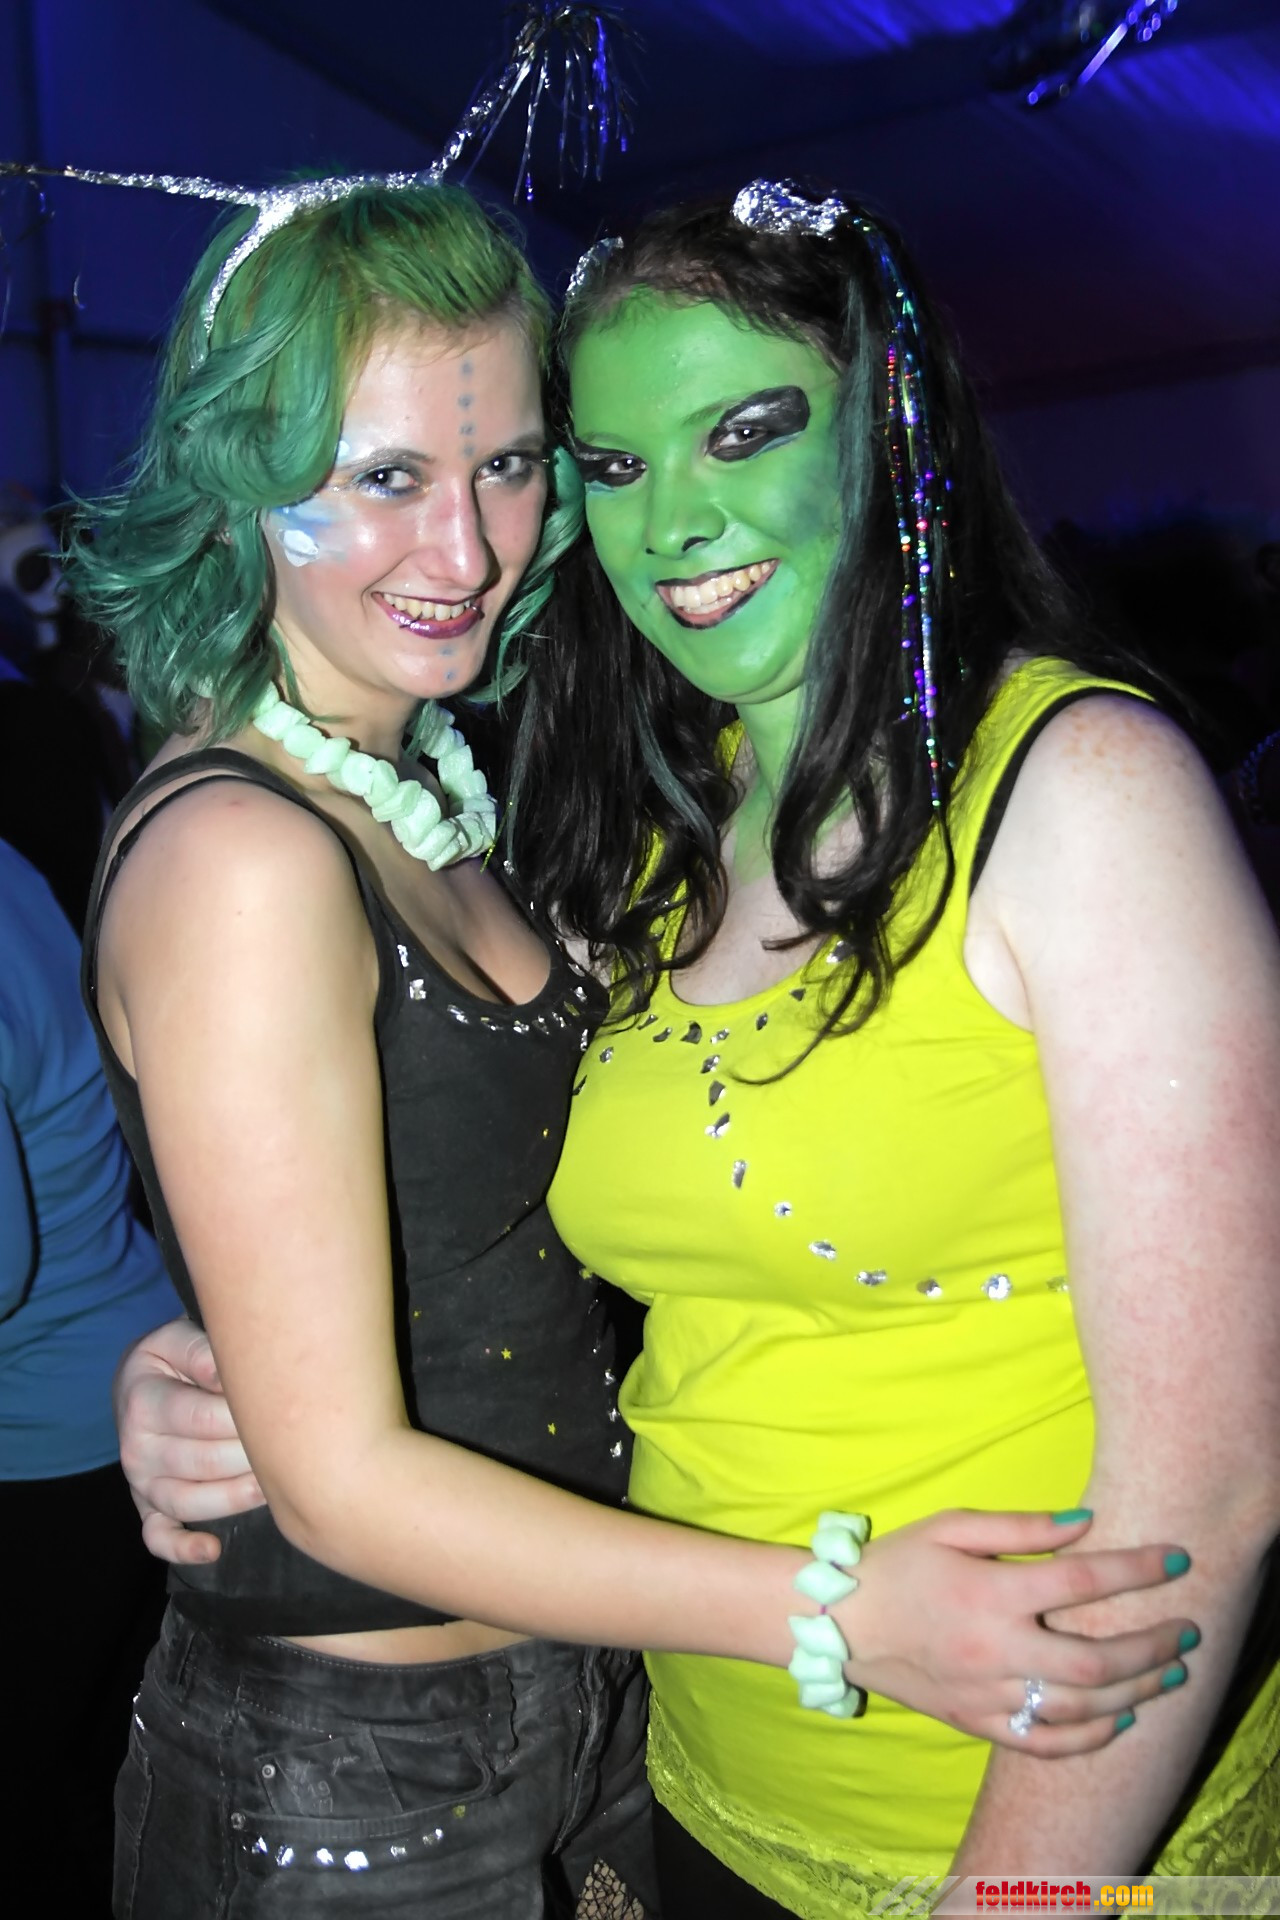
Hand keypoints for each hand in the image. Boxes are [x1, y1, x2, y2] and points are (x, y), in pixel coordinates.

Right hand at [114, 1317, 262, 1564]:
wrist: (139, 1383)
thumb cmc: (171, 1360)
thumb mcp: (175, 1338)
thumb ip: (199, 1352)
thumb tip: (225, 1377)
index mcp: (143, 1403)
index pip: (201, 1418)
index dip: (244, 1417)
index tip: (282, 1407)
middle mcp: (137, 1449)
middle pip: (201, 1463)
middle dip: (249, 1456)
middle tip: (292, 1447)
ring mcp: (141, 1483)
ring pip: (187, 1502)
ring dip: (232, 1498)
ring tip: (271, 1487)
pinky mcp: (147, 1507)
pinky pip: (157, 1537)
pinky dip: (181, 1549)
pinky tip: (213, 1550)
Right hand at [831, 1509, 1197, 1753]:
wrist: (841, 1622)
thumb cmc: (899, 1563)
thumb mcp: (952, 1525)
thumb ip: (1021, 1526)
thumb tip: (1085, 1523)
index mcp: (991, 1593)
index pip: (1082, 1581)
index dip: (1138, 1568)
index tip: (1177, 1558)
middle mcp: (995, 1649)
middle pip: (1095, 1661)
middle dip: (1151, 1647)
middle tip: (1185, 1632)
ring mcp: (986, 1694)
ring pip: (1078, 1709)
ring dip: (1133, 1693)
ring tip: (1167, 1673)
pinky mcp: (977, 1723)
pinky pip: (1043, 1743)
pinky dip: (1087, 1739)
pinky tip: (1117, 1721)